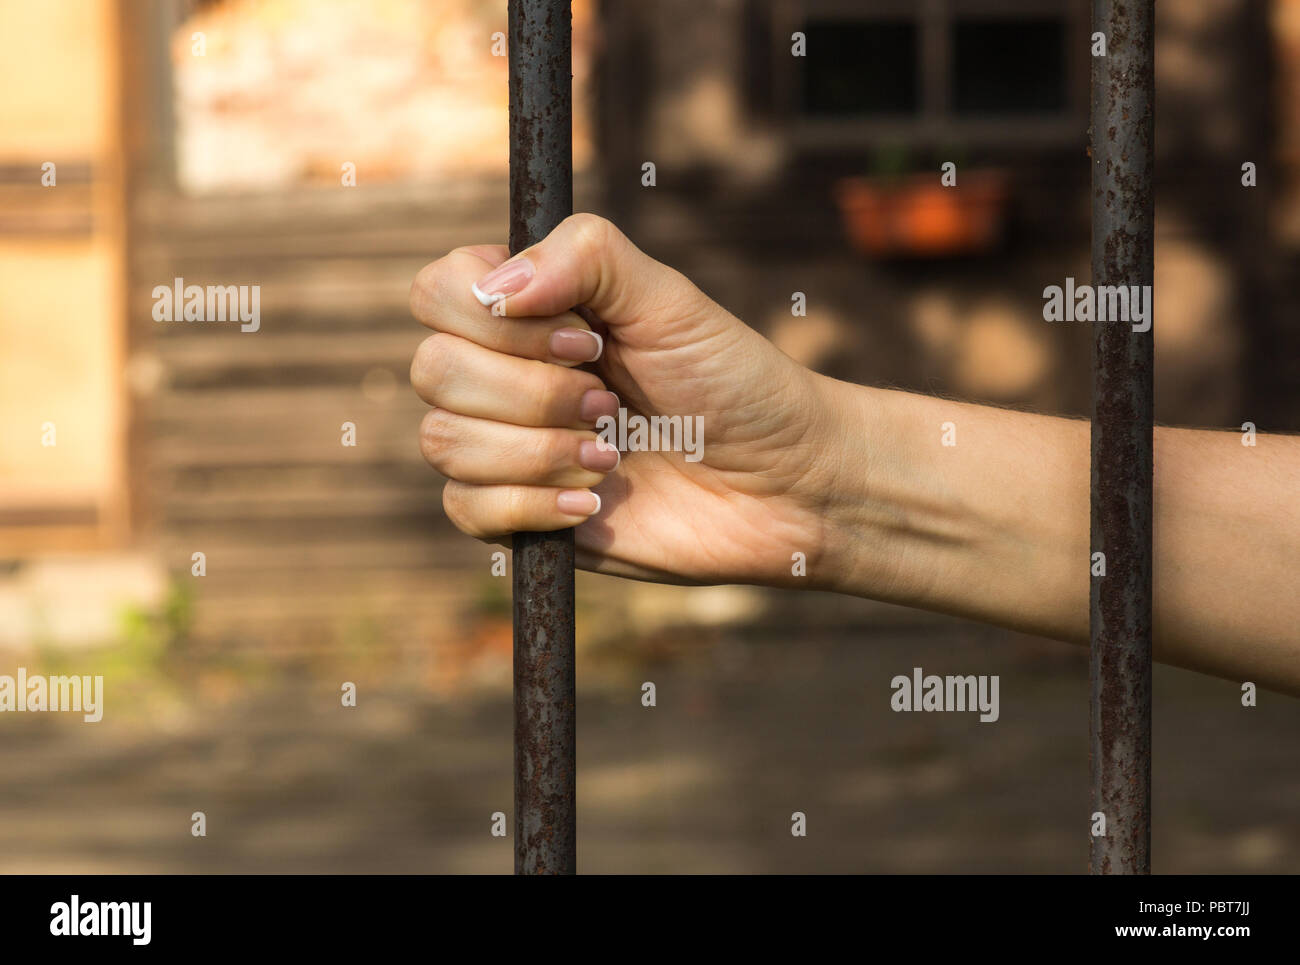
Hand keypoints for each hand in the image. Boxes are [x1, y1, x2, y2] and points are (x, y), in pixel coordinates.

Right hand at [408, 214, 843, 587]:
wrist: (784, 485)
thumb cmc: (734, 383)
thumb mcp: (670, 300)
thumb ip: (587, 257)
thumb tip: (495, 286)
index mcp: (532, 311)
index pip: (439, 290)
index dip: (493, 318)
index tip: (586, 337)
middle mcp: (507, 373)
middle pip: (434, 369)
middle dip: (531, 392)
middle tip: (611, 402)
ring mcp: (508, 446)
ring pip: (444, 441)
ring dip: (537, 450)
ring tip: (612, 455)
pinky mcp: (520, 515)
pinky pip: (464, 509)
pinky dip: (530, 504)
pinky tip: (594, 501)